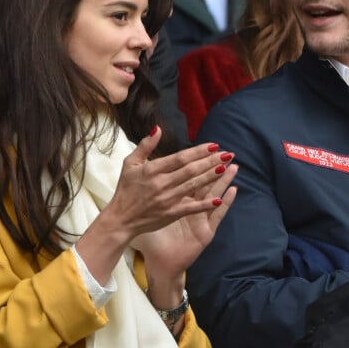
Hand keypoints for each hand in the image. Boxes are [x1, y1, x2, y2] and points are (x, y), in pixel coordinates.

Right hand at [77, 127, 236, 285]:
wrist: (120, 219)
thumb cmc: (125, 189)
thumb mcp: (130, 163)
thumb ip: (145, 145)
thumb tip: (157, 128)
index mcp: (152, 170)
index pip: (180, 158)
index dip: (198, 151)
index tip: (214, 145)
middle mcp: (161, 183)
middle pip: (191, 170)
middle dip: (211, 161)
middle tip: (228, 154)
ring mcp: (167, 199)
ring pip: (193, 186)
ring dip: (211, 177)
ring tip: (226, 168)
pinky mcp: (170, 214)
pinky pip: (190, 208)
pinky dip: (205, 204)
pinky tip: (219, 199)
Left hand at [134, 155, 236, 285]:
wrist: (159, 263)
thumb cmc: (155, 240)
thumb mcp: (150, 214)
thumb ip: (150, 193)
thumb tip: (146, 169)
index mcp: (179, 201)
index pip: (190, 177)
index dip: (199, 163)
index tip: (207, 148)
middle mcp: (193, 209)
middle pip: (206, 183)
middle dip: (215, 167)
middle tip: (228, 153)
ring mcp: (201, 220)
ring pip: (214, 196)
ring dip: (224, 181)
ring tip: (234, 167)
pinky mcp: (205, 232)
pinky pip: (217, 215)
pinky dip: (225, 202)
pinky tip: (232, 191)